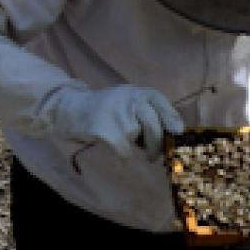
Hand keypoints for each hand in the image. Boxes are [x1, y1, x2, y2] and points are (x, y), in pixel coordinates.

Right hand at [47, 84, 184, 158]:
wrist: (71, 108)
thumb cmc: (108, 111)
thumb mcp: (130, 104)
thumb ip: (151, 115)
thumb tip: (174, 139)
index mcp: (141, 92)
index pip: (165, 107)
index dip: (174, 123)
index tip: (178, 137)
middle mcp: (131, 98)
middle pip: (156, 127)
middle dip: (158, 146)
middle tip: (154, 157)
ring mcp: (118, 113)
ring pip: (140, 139)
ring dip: (140, 150)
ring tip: (130, 146)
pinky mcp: (106, 129)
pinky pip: (125, 151)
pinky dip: (124, 156)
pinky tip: (117, 151)